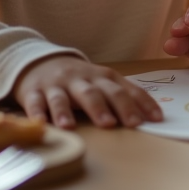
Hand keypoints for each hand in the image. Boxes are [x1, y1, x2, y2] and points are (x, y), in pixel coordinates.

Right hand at [12, 55, 162, 129]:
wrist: (39, 62)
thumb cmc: (79, 79)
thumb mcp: (101, 82)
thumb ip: (122, 96)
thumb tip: (152, 116)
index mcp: (102, 77)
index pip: (125, 90)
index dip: (141, 103)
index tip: (156, 119)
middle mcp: (80, 79)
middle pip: (95, 92)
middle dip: (107, 107)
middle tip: (116, 124)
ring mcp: (56, 85)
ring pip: (62, 97)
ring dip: (65, 111)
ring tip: (70, 126)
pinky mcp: (33, 91)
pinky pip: (34, 102)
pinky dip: (37, 112)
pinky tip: (40, 123)